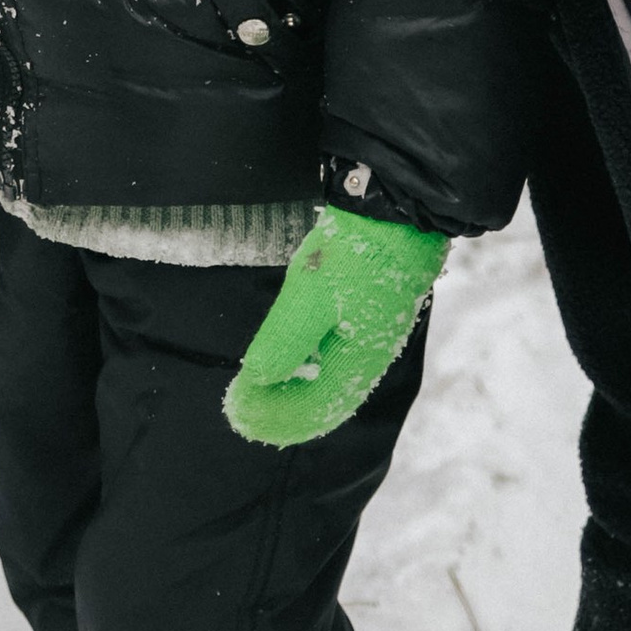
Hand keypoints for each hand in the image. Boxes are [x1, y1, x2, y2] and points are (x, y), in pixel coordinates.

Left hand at [224, 205, 446, 444]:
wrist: (395, 215)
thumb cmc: (353, 255)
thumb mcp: (311, 294)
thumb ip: (286, 339)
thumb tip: (258, 378)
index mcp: (357, 363)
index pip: (312, 408)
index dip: (272, 416)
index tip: (235, 410)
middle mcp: (367, 361)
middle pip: (322, 404)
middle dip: (280, 412)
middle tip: (240, 412)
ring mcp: (370, 341)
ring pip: (329, 386)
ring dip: (293, 397)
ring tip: (258, 397)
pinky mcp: (366, 321)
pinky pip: (335, 365)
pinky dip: (308, 376)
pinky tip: (291, 369)